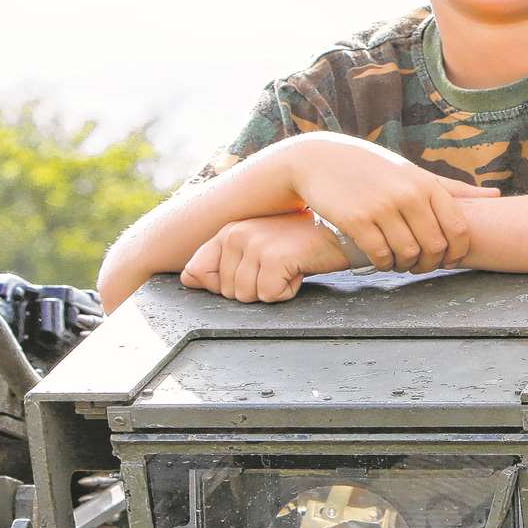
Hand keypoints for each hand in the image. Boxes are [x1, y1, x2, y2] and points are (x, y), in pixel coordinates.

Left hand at [179, 213, 346, 302]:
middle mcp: (236, 233)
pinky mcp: (274, 257)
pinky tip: (298, 270)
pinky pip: (270, 296)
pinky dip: (288, 291)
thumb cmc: (300, 244)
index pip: (195, 271)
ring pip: (247, 297)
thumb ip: (221, 263)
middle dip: (254, 289)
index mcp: (228, 230)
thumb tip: (188, 279)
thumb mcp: (258, 248)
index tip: (250, 272)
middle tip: (278, 266)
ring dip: (272, 291)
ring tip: (288, 268)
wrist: (339, 232)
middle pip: (226, 292)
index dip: (220, 285)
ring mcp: (255, 244)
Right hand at [278, 134, 499, 272]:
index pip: (459, 230)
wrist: (321, 160)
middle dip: (430, 264)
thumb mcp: (415, 174)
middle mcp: (408, 195)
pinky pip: (381, 256)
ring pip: (408, 255)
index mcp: (427, 184)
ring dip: (406, 266)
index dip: (456, 253)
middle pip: (435, 247)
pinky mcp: (356, 220)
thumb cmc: (375, 169)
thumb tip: (496, 196)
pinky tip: (381, 259)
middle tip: (419, 265)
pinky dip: (384, 264)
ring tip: (400, 262)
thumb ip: (454, 189)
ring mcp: (382, 207)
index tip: (446, 260)